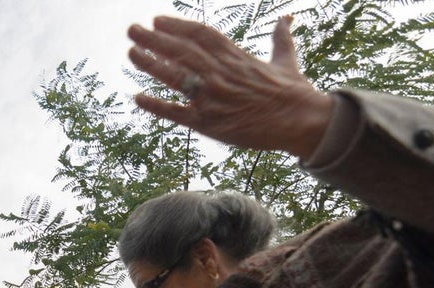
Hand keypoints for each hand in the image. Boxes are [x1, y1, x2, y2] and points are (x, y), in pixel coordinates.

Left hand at [126, 15, 333, 158]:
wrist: (301, 122)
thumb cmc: (295, 92)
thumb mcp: (286, 59)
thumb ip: (280, 38)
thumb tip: (286, 17)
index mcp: (235, 56)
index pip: (199, 34)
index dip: (176, 26)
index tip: (157, 21)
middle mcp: (220, 73)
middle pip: (180, 51)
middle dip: (154, 39)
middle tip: (132, 31)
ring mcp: (212, 98)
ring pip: (174, 76)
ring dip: (150, 64)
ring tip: (132, 53)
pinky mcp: (209, 123)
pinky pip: (176, 113)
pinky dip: (156, 105)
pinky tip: (138, 98)